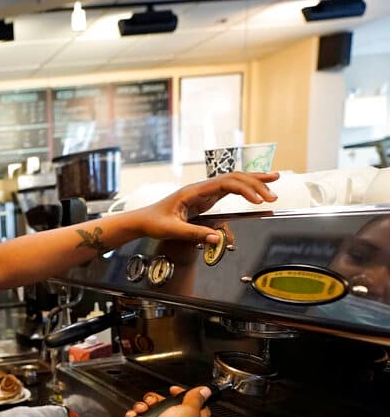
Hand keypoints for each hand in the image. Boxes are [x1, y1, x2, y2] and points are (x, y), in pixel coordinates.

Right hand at [125, 385, 212, 416]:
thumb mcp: (189, 411)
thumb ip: (197, 398)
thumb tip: (205, 391)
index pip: (196, 403)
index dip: (185, 394)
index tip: (174, 391)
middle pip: (172, 404)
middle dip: (159, 400)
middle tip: (155, 402)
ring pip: (156, 410)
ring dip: (146, 406)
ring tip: (143, 410)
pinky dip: (139, 416)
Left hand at [132, 172, 279, 244]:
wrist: (142, 220)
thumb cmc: (154, 222)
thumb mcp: (172, 230)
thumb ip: (194, 234)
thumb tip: (217, 238)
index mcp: (193, 191)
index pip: (225, 183)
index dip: (245, 189)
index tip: (258, 200)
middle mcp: (200, 188)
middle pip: (233, 178)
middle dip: (255, 183)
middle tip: (273, 193)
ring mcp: (203, 192)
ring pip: (233, 181)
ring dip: (253, 181)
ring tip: (274, 181)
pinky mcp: (205, 199)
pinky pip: (228, 189)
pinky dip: (244, 189)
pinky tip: (255, 190)